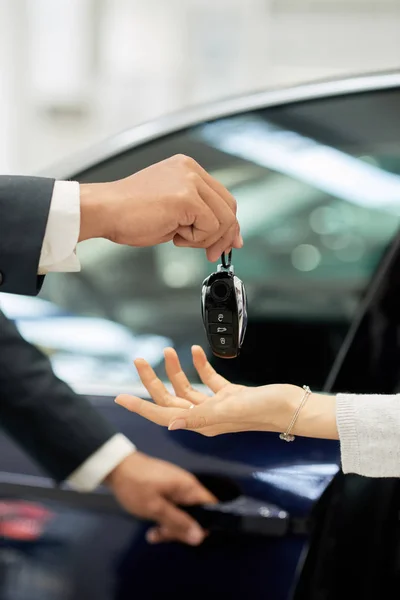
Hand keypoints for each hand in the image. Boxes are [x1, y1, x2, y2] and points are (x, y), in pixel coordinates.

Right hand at [79, 154, 241, 261]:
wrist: (104, 211)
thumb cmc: (128, 213)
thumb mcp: (171, 209)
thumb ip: (197, 214)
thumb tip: (224, 235)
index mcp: (187, 168)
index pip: (222, 197)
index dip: (228, 224)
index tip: (228, 243)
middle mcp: (191, 170)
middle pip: (229, 206)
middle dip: (224, 236)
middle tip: (212, 254)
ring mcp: (190, 181)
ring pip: (223, 219)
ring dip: (205, 238)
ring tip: (179, 237)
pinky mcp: (187, 198)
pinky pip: (210, 226)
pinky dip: (196, 239)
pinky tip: (174, 235)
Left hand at [104, 451, 216, 544]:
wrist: (115, 467)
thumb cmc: (136, 486)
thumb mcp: (155, 508)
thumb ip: (178, 522)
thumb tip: (201, 537)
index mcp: (188, 487)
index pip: (211, 506)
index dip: (207, 524)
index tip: (192, 538)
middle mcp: (185, 486)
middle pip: (196, 513)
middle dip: (182, 529)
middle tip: (163, 537)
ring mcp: (174, 488)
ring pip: (182, 513)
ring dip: (169, 527)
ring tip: (153, 535)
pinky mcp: (164, 490)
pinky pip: (171, 508)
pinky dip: (163, 519)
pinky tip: (151, 529)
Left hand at [115, 346, 337, 438]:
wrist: (292, 407)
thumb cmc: (266, 410)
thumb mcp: (230, 410)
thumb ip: (201, 417)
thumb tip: (171, 425)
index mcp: (202, 423)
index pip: (163, 415)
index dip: (140, 407)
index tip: (120, 398)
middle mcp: (206, 416)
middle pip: (170, 398)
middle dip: (153, 380)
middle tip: (138, 360)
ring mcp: (218, 406)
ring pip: (187, 388)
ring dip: (176, 369)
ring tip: (168, 350)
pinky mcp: (230, 395)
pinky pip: (208, 380)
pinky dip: (200, 366)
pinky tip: (198, 352)